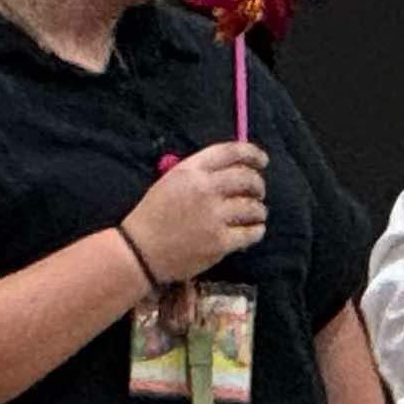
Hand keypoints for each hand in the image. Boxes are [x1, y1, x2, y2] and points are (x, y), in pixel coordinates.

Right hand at [124, 140, 267, 284]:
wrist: (140, 252)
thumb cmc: (153, 216)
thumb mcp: (170, 182)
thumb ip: (199, 172)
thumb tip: (234, 168)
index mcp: (190, 171)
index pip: (231, 152)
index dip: (252, 154)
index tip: (262, 161)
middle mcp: (205, 190)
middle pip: (248, 179)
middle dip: (258, 185)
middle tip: (258, 192)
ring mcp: (214, 217)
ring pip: (254, 207)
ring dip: (258, 210)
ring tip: (255, 214)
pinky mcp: (220, 242)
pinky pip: (251, 233)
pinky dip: (256, 230)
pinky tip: (254, 230)